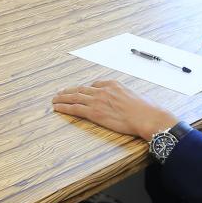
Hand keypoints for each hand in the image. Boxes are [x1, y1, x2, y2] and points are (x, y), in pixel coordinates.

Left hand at [52, 79, 177, 140]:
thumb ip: (125, 96)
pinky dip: (64, 107)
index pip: (95, 85)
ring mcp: (98, 100)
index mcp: (113, 84)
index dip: (85, 89)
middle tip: (60, 93)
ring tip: (54, 100)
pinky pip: (75, 109)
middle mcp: (103, 90)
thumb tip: (126, 102)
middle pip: (81, 89)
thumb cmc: (146, 110)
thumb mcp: (136, 96)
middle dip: (69, 91)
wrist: (147, 117)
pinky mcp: (94, 112)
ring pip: (75, 97)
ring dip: (62, 98)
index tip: (79, 91)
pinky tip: (57, 108)